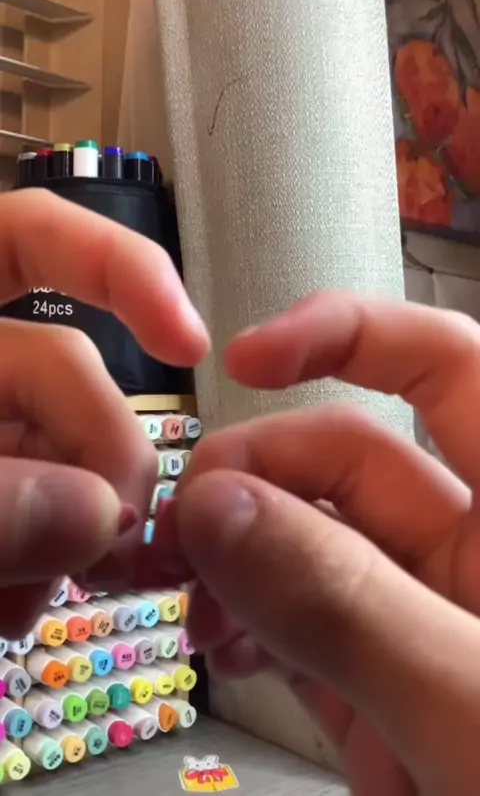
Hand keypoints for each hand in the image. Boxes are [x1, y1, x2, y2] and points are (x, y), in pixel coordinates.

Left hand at [0, 188, 208, 638]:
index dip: (117, 268)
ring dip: (68, 529)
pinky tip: (11, 614)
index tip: (190, 344)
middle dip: (101, 456)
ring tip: (40, 602)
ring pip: (53, 457)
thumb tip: (103, 514)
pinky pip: (25, 514)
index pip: (28, 237)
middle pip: (65, 371)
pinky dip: (31, 561)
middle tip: (118, 543)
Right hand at [170, 292, 479, 795]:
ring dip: (242, 559)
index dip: (349, 336)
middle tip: (182, 528)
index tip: (248, 356)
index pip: (445, 367)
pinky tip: (224, 643)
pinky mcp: (392, 685)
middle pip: (348, 460)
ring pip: (315, 547)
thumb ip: (349, 607)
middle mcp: (478, 551)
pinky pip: (312, 626)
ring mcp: (429, 619)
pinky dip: (259, 627)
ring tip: (188, 600)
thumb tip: (219, 512)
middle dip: (257, 478)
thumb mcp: (473, 705)